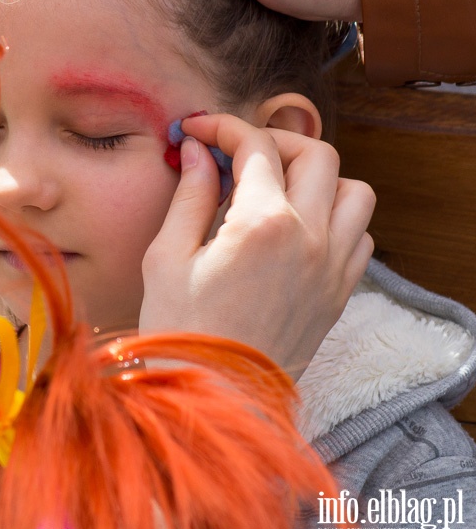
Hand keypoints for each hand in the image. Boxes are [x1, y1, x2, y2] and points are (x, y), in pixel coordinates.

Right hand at [139, 114, 374, 380]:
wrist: (212, 400)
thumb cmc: (182, 332)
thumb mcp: (167, 257)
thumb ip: (191, 194)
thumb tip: (201, 151)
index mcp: (262, 223)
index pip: (255, 146)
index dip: (224, 127)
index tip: (200, 130)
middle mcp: (310, 237)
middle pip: (316, 155)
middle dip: (275, 142)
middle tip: (240, 154)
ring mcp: (332, 266)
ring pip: (353, 190)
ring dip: (319, 177)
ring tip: (279, 189)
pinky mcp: (339, 293)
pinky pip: (361, 236)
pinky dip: (338, 218)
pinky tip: (301, 229)